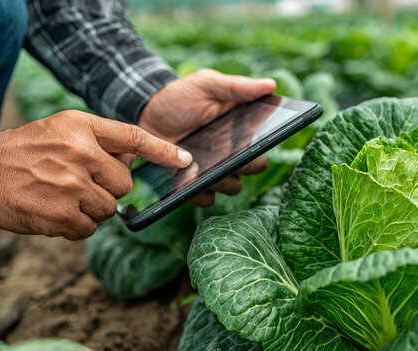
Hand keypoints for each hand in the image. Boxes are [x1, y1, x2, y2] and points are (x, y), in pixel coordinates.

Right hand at [0, 111, 190, 239]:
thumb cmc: (25, 149)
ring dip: (91, 208)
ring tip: (61, 194)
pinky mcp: (61, 215)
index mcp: (82, 127)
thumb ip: (101, 139)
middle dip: (108, 187)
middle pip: (125, 183)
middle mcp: (80, 154)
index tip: (185, 160)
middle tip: (78, 181)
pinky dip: (76, 225)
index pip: (134, 136)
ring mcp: (71, 186)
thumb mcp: (62, 128)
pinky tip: (54, 210)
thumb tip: (135, 157)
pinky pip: (90, 228)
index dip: (163, 150)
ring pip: (109, 208)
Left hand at [137, 69, 275, 206]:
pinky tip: (188, 178)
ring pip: (232, 186)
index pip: (264, 146)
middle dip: (244, 164)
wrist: (145, 113)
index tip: (252, 142)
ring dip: (222, 180)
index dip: (263, 146)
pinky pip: (205, 198)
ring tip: (204, 165)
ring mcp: (212, 171)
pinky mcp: (193, 185)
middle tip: (228, 154)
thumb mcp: (207, 85)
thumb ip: (238, 86)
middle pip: (252, 169)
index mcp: (240, 132)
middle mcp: (231, 154)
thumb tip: (271, 84)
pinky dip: (199, 193)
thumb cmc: (180, 96)